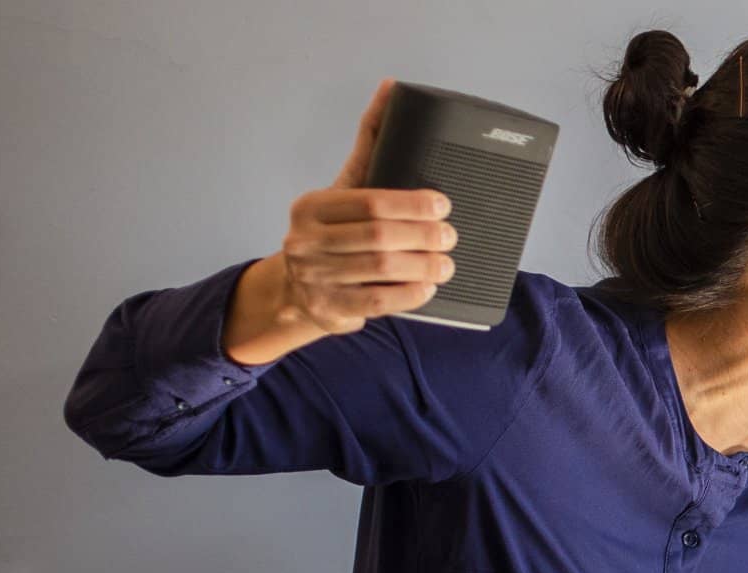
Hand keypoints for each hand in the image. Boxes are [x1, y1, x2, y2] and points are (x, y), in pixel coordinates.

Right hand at [226, 80, 457, 357]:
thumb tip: (392, 89)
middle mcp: (307, 240)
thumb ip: (371, 143)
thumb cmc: (332, 230)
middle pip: (378, 236)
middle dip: (423, 236)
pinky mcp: (330, 308)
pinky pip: (379, 301)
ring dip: (423, 266)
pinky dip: (410, 293)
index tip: (442, 205)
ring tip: (447, 263)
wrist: (297, 289)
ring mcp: (316, 277)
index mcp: (312, 206)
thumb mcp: (345, 187)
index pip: (369, 201)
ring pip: (381, 269)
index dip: (412, 204)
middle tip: (450, 237)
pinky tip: (428, 287)